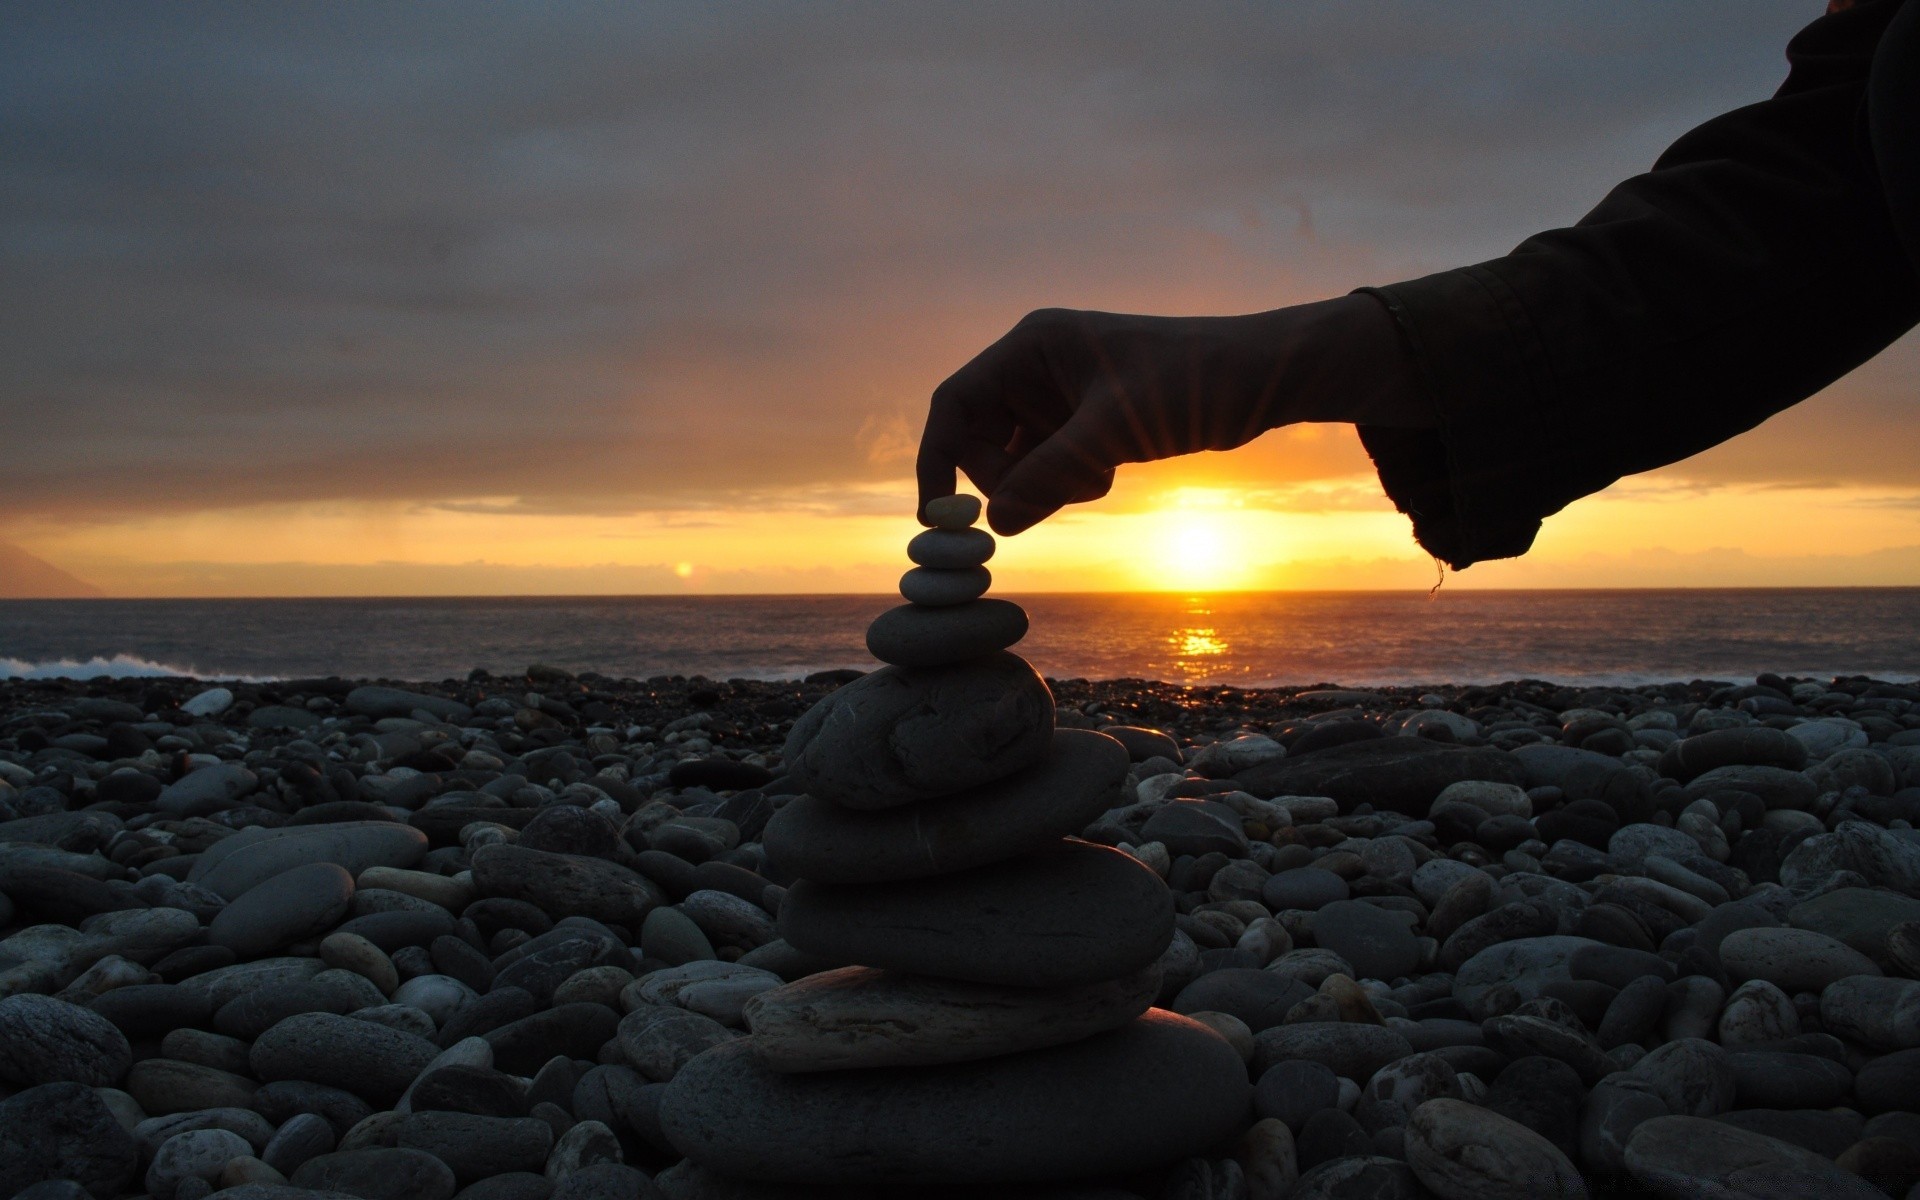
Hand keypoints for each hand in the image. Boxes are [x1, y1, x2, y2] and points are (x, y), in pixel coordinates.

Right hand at [916, 293, 1430, 534]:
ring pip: (1016, 457)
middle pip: (980, 437)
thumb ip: (1051, 475)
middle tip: (1050, 497)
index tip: (937, 516)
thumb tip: (995, 525)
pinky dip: (1067, 481)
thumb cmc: (1195, 384)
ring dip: (1044, 482)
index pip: (955, 403)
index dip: (939, 459)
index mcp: (1033, 345)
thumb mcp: (1116, 433)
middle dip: (1007, 476)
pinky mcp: (1087, 419)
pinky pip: (1048, 463)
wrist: (1264, 379)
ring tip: (1099, 477)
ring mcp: (1062, 393)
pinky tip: (1109, 474)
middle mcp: (1038, 365)